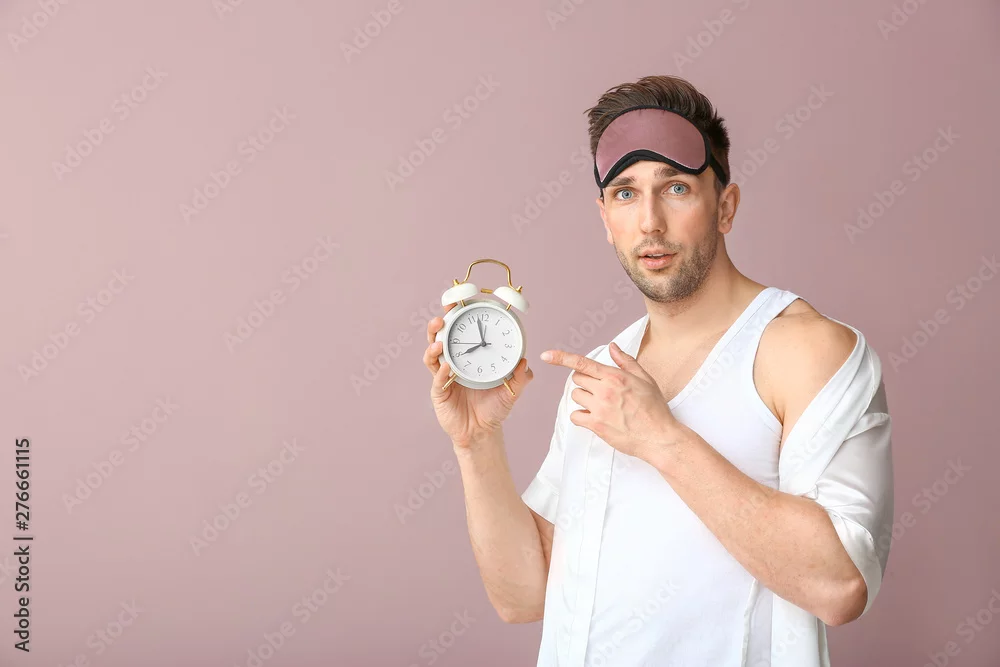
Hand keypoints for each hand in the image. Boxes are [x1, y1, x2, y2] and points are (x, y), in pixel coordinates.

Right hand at [423, 303, 533, 448]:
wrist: (482, 432)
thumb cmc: (494, 408)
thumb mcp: (511, 391)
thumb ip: (520, 377)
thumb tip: (526, 362)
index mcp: (468, 357)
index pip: (460, 333)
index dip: (458, 318)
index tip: (459, 302)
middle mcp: (453, 363)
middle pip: (440, 339)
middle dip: (438, 326)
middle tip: (443, 316)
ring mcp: (443, 377)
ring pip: (432, 356)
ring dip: (434, 345)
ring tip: (439, 340)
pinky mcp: (439, 392)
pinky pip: (437, 379)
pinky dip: (440, 371)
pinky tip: (446, 366)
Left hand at [539, 342, 683, 463]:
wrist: (659, 436)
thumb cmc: (654, 409)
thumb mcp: (645, 379)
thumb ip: (625, 361)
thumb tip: (612, 347)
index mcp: (615, 376)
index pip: (583, 363)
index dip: (561, 358)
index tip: (546, 356)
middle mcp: (605, 390)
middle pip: (577, 379)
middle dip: (586, 382)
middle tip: (600, 391)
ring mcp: (599, 408)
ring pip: (575, 396)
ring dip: (584, 399)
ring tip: (601, 405)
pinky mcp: (596, 425)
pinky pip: (575, 416)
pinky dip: (581, 416)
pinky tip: (594, 418)